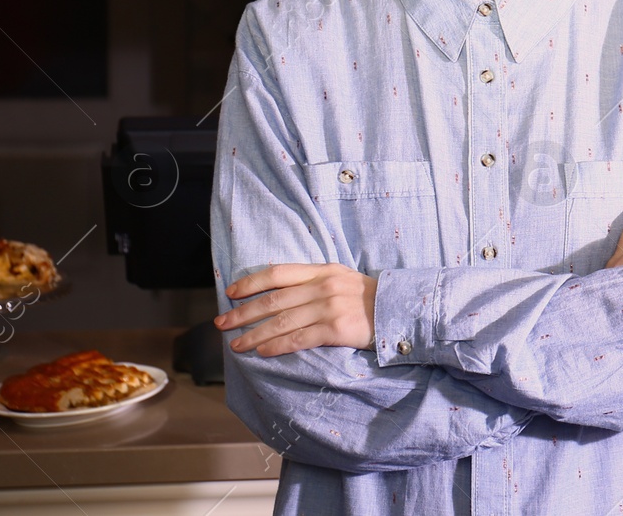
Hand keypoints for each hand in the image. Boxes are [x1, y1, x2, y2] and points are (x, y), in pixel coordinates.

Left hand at [214, 263, 376, 355]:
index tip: (231, 293)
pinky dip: (277, 346)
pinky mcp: (336, 329)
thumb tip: (279, 293)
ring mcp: (330, 307)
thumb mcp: (342, 279)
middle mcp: (324, 286)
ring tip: (236, 344)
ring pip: (282, 322)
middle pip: (274, 300)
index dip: (252, 283)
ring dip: (254, 334)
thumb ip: (314, 282)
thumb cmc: (369, 299)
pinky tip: (262, 352)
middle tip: (222, 324)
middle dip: (243, 313)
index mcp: (323, 270)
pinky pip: (299, 339)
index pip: (278, 273)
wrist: (401, 311)